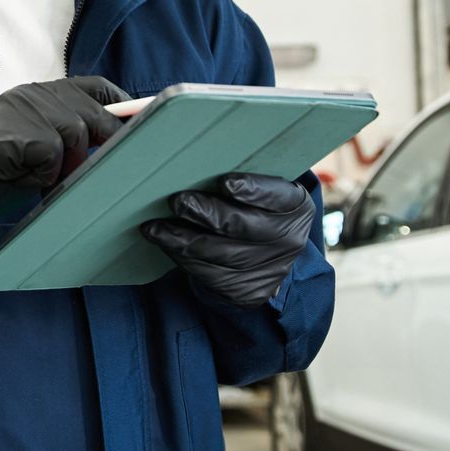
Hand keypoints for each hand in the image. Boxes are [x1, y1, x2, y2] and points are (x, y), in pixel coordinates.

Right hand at [0, 76, 129, 237]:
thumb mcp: (37, 155)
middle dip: (100, 143)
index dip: (121, 104)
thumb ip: (69, 144)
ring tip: (39, 180)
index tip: (140, 124)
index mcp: (38, 95)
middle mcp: (32, 94)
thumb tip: (113, 149)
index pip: (93, 87)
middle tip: (81, 172)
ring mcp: (21, 109)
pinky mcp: (14, 130)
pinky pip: (52, 152)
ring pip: (74, 131)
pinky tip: (22, 179)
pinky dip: (44, 173)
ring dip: (65, 164)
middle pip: (92, 110)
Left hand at [141, 173, 315, 308]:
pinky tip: (164, 242)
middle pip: (242, 226)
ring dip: (181, 239)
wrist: (267, 254)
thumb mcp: (261, 187)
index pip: (275, 196)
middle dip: (206, 213)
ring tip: (154, 227)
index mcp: (295, 205)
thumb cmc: (254, 206)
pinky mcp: (246, 290)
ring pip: (219, 254)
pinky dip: (182, 257)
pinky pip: (209, 274)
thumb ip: (240, 174)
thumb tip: (197, 159)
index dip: (251, 189)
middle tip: (177, 201)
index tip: (225, 183)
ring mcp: (269, 269)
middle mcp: (288, 239)